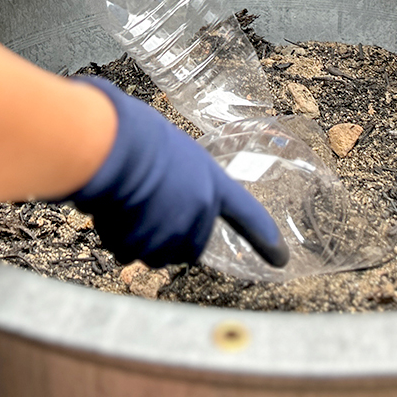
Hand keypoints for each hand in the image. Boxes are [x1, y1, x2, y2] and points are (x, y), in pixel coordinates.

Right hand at [67, 77, 289, 268]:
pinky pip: (129, 253)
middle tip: (148, 207)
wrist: (116, 145)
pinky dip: (119, 239)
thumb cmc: (140, 137)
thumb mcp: (177, 154)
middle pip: (190, 246)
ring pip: (155, 253)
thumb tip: (164, 200)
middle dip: (168, 236)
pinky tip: (115, 212)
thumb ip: (184, 184)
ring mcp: (173, 231)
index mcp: (212, 183)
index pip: (246, 213)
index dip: (264, 237)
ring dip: (139, 237)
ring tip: (129, 202)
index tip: (281, 259)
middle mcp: (200, 211)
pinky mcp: (145, 245)